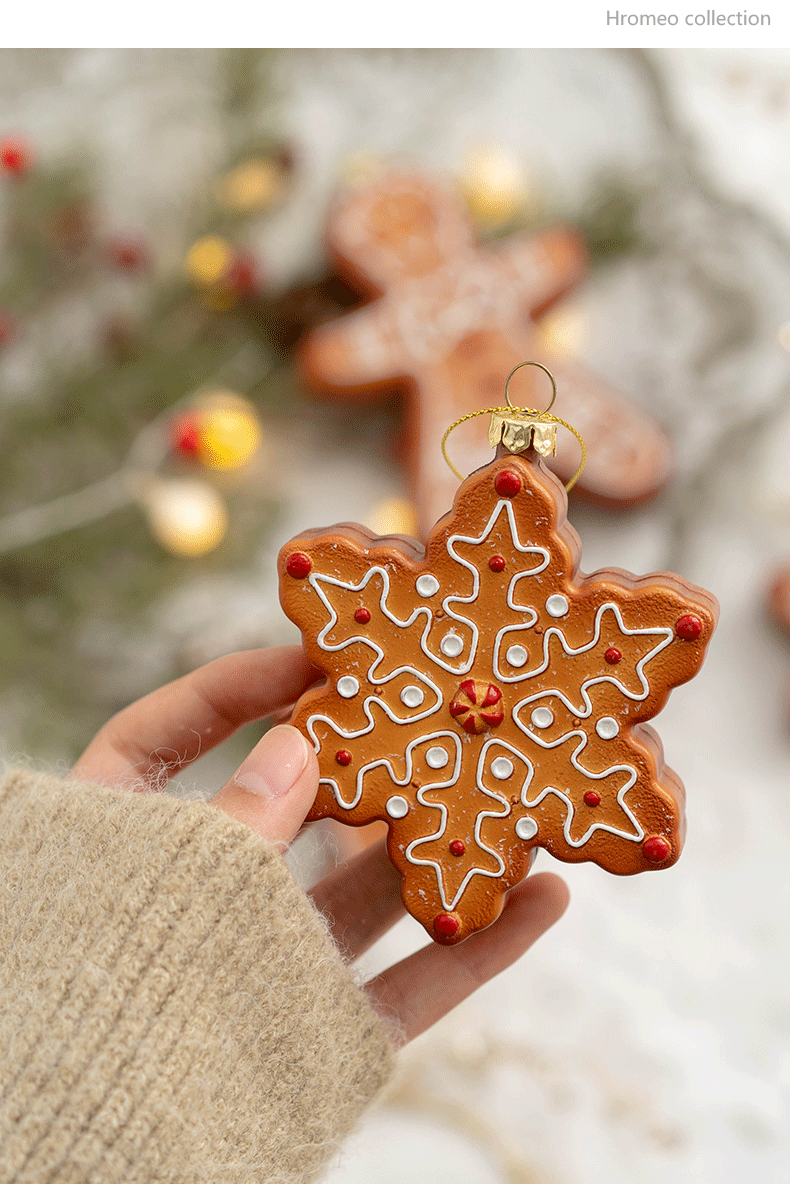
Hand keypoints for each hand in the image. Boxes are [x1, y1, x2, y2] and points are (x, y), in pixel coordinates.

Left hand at [74, 646, 568, 1043]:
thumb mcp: (162, 887)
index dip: (231, 686)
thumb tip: (300, 743)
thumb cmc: (99, 1007)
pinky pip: (406, 984)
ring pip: (362, 895)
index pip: (165, 736)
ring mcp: (262, 967)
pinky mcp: (318, 1032)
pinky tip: (542, 901)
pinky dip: (473, 945)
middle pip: (288, 808)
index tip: (311, 657)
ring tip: (512, 796)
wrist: (98, 1157)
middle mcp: (193, 900)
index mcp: (119, 848)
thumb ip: (237, 820)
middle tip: (432, 713)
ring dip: (438, 849)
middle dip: (364, 764)